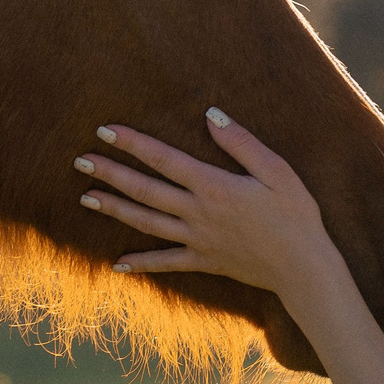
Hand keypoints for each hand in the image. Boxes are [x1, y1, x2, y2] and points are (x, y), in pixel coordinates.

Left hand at [78, 109, 344, 300]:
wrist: (303, 268)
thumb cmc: (296, 215)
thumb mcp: (277, 171)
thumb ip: (241, 143)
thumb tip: (211, 115)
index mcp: (214, 186)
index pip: (163, 159)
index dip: (133, 143)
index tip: (105, 130)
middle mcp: (198, 213)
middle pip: (145, 190)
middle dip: (111, 174)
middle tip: (80, 161)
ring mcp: (197, 240)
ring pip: (146, 222)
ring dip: (115, 209)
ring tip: (86, 198)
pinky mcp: (204, 261)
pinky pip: (165, 263)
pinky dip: (141, 263)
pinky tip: (117, 264)